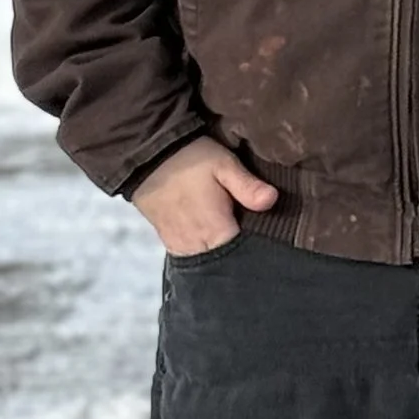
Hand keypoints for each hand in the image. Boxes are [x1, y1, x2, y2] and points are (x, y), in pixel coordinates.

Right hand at [131, 137, 279, 256]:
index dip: (260, 248)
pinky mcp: (169, 242)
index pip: (246, 255)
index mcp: (217, 232)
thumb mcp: (223, 164)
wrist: (146, 157)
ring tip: (232, 234)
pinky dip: (204, 250)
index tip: (270, 236)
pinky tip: (212, 237)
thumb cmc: (190, 159)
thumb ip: (247, 186)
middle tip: (252, 233)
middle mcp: (198, 247)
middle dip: (241, 253)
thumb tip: (272, 200)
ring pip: (209, 261)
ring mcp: (181, 247)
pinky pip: (192, 256)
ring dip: (221, 253)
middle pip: (228, 262)